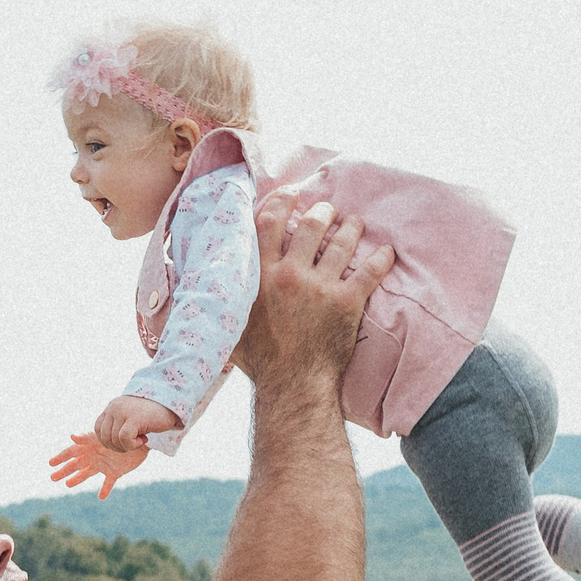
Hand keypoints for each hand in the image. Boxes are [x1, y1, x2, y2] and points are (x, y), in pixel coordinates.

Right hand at [47, 432, 150, 498]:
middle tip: (53, 477)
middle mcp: (95, 456)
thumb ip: (87, 438)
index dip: (61, 457)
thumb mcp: (102, 437)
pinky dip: (105, 490)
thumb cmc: (121, 435)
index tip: (50, 463)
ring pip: (88, 473)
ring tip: (68, 484)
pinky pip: (108, 483)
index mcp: (91, 447)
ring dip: (77, 479)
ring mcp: (104, 464)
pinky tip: (101, 497)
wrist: (142, 440)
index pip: (72, 452)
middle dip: (64, 470)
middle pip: (76, 464)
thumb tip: (71, 436)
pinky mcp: (116, 472)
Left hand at [94, 394, 182, 452]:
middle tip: (133, 444)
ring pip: (115, 440)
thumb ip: (119, 424)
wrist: (171, 403)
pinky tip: (144, 440)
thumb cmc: (152, 413)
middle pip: (105, 438)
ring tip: (141, 440)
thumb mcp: (131, 417)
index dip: (108, 441)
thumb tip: (110, 444)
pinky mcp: (134, 418)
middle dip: (118, 447)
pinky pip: (125, 439)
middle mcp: (115, 408)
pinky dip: (133, 445)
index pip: (98, 429)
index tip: (122, 443)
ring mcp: (123, 412)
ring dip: (128, 446)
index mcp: (112, 407)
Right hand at [230, 195, 395, 388]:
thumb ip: (218, 297)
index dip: (281, 202)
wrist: (291, 387)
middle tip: (328, 209)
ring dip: (351, 228)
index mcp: (258, 275)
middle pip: (310, 226)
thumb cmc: (259, 360)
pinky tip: (388, 251)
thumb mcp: (227, 323)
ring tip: (355, 223)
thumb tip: (192, 283)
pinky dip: (381, 259)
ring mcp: (319, 287)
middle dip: (322, 211)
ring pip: (341, 243)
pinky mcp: (346, 303)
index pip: (268, 222)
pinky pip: (369, 272)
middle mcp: (289, 274)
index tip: (291, 194)